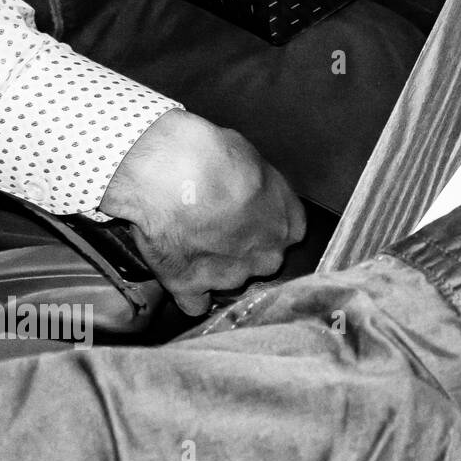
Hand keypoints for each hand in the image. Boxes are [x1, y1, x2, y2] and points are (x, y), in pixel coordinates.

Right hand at [100, 110, 305, 313]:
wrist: (172, 174)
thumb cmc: (216, 157)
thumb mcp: (254, 161)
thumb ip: (260, 190)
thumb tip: (251, 192)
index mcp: (289, 225)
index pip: (287, 234)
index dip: (263, 224)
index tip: (246, 215)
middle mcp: (268, 256)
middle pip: (262, 260)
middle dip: (243, 249)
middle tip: (215, 227)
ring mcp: (232, 275)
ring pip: (229, 280)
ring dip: (214, 268)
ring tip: (188, 241)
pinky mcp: (191, 287)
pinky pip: (195, 303)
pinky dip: (188, 292)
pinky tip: (178, 273)